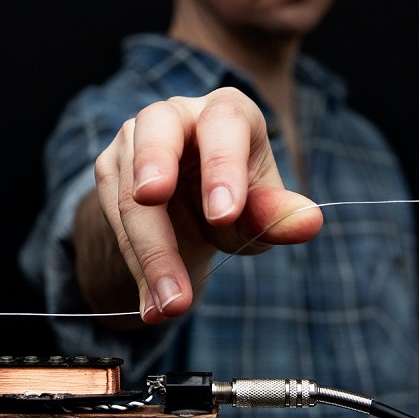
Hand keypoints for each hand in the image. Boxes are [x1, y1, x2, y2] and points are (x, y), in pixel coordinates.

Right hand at [94, 86, 322, 322]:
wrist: (187, 214)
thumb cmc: (235, 200)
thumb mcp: (260, 210)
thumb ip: (279, 214)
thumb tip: (309, 222)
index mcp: (226, 112)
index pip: (223, 123)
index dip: (222, 165)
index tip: (224, 214)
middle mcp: (174, 115)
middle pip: (157, 130)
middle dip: (154, 164)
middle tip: (152, 198)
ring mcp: (133, 140)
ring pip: (131, 192)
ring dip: (150, 252)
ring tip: (172, 303)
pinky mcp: (109, 171)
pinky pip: (115, 222)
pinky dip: (137, 269)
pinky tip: (154, 305)